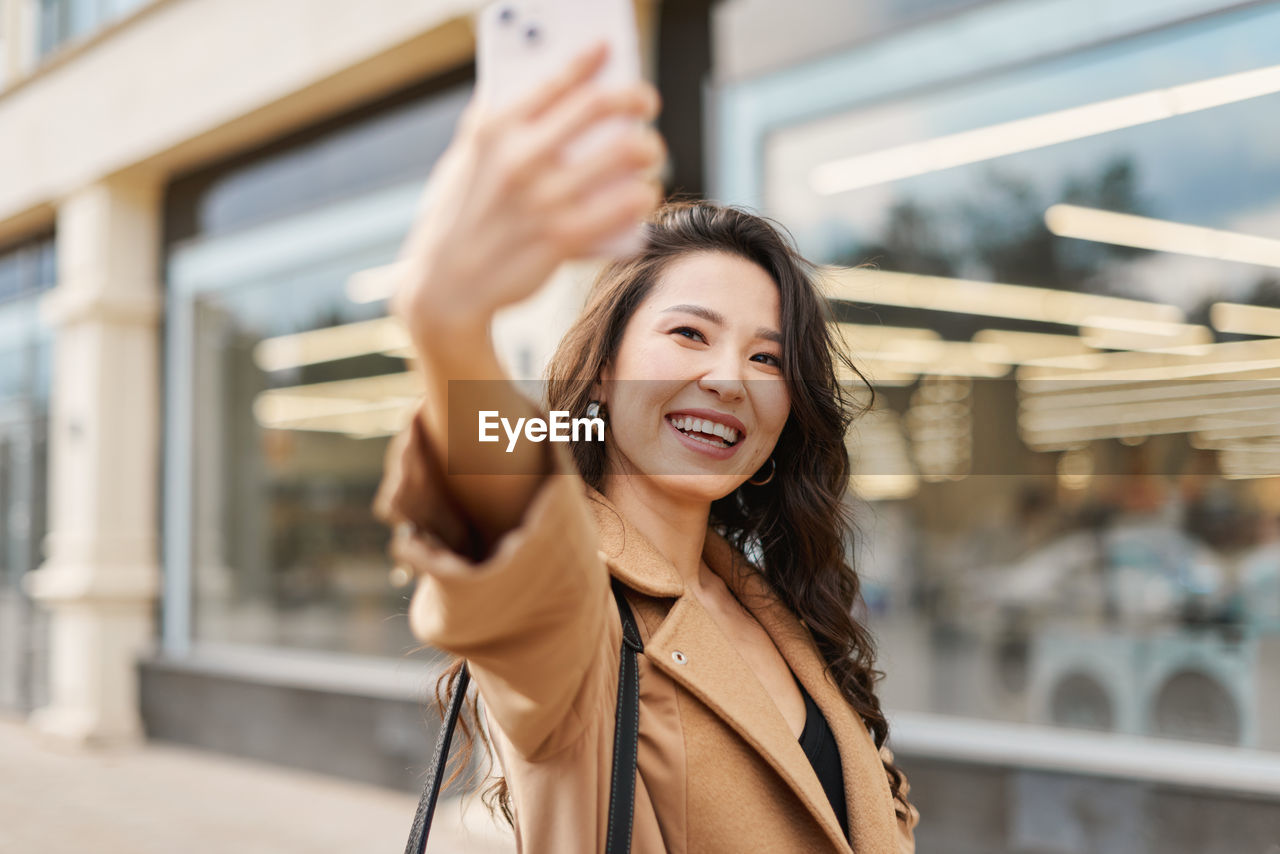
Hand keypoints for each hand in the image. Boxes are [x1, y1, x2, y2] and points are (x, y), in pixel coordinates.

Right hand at [393, 43, 664, 352]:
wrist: (447, 286)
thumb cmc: (460, 217)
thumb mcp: (463, 160)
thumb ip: (495, 126)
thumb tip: (539, 90)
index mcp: (494, 131)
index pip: (554, 80)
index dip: (589, 59)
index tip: (610, 49)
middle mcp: (519, 159)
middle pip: (599, 107)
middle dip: (634, 98)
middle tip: (646, 102)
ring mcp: (543, 200)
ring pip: (626, 153)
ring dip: (649, 149)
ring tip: (648, 153)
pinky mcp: (564, 238)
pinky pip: (626, 207)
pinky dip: (642, 197)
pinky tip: (641, 195)